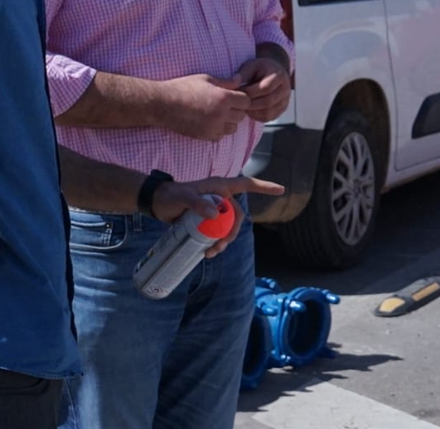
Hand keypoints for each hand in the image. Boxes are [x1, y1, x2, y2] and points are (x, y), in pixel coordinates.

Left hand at [152, 175, 283, 257]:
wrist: (158, 203)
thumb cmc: (170, 196)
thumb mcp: (183, 198)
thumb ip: (197, 203)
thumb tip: (214, 215)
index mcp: (220, 187)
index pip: (246, 185)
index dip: (264, 187)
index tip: (281, 190)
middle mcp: (220, 197)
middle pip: (237, 215)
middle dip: (233, 232)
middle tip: (221, 246)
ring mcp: (214, 208)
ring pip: (228, 226)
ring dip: (224, 241)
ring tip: (210, 253)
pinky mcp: (206, 219)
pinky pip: (217, 231)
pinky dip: (215, 242)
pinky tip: (207, 252)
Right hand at [157, 74, 251, 139]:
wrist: (163, 104)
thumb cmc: (183, 88)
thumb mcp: (205, 79)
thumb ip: (225, 82)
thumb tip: (240, 81)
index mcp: (223, 98)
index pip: (246, 101)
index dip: (241, 98)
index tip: (234, 96)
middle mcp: (221, 114)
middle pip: (241, 115)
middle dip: (236, 109)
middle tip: (225, 104)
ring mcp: (213, 127)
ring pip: (233, 128)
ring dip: (229, 121)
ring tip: (217, 114)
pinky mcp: (205, 136)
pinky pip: (221, 136)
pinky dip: (219, 130)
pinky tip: (209, 121)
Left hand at [233, 57, 290, 122]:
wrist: (274, 72)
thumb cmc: (260, 68)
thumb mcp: (251, 65)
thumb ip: (242, 74)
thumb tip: (233, 84)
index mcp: (279, 76)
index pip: (265, 88)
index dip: (249, 92)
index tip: (236, 92)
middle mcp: (285, 89)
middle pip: (267, 102)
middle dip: (249, 103)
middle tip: (237, 102)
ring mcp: (285, 101)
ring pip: (268, 112)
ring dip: (252, 111)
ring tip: (242, 105)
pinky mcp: (281, 110)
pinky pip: (268, 117)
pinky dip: (256, 116)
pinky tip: (249, 109)